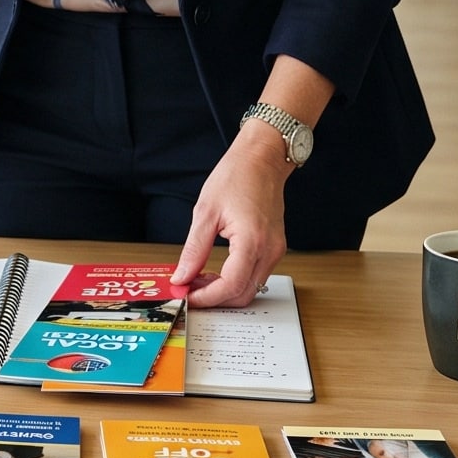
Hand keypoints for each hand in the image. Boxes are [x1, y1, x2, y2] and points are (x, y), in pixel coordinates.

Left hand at [170, 122, 292, 308]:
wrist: (262, 159)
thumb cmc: (237, 176)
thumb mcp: (206, 212)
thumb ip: (194, 249)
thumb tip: (182, 275)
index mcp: (252, 241)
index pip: (230, 286)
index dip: (205, 297)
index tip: (186, 296)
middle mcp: (269, 250)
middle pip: (242, 295)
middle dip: (214, 298)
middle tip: (189, 289)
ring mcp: (275, 250)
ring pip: (251, 288)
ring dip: (224, 290)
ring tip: (199, 278)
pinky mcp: (274, 247)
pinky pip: (256, 275)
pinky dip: (235, 280)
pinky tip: (216, 270)